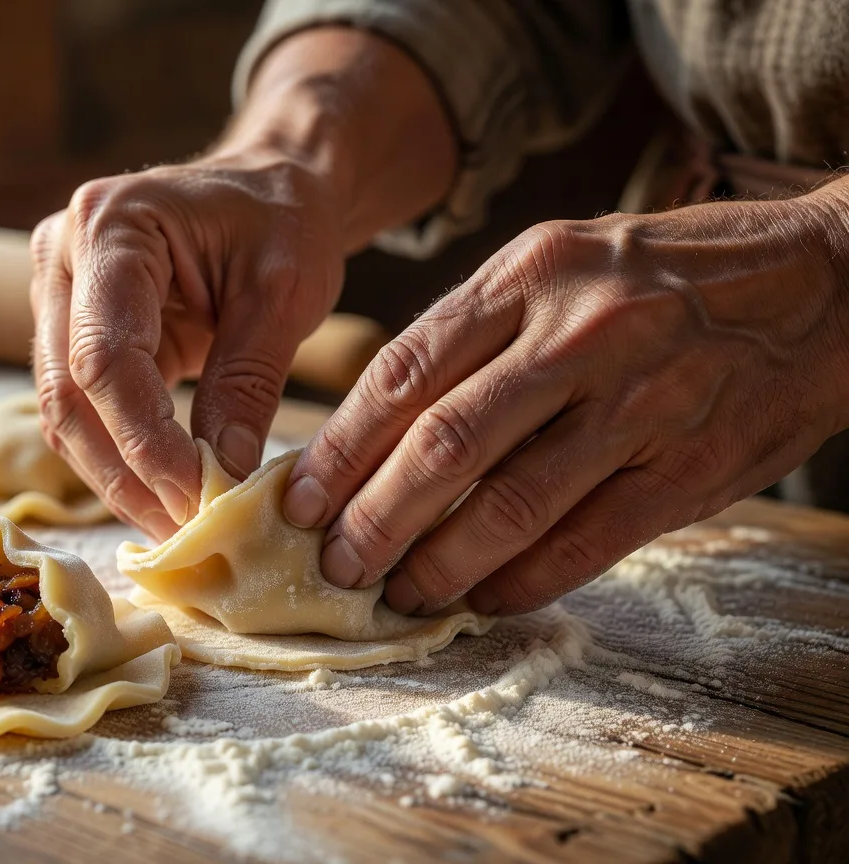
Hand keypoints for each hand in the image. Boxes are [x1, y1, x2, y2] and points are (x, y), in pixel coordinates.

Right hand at [29, 151, 345, 538]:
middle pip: (69, 393)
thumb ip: (247, 381)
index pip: (105, 357)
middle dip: (126, 473)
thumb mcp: (286, 292)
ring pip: (64, 411)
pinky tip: (162, 494)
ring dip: (117, 477)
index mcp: (111, 226)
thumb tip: (222, 476)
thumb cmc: (284, 220)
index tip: (196, 498)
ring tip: (178, 526)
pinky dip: (118, 456)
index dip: (144, 440)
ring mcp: (55, 292)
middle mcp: (61, 255)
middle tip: (186, 533)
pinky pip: (80, 407)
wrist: (269, 185)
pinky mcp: (69, 327)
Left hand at [284, 183, 848, 614]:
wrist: (823, 279)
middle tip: (336, 565)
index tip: (300, 500)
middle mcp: (579, 334)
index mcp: (529, 275)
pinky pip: (590, 540)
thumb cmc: (663, 276)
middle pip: (445, 445)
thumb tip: (381, 427)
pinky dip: (526, 580)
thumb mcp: (559, 262)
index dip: (341, 447)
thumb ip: (476, 332)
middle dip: (374, 519)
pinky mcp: (694, 465)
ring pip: (514, 504)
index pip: (404, 371)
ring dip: (442, 563)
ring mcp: (641, 401)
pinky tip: (485, 599)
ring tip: (400, 593)